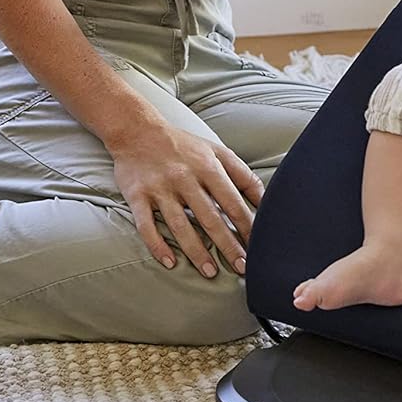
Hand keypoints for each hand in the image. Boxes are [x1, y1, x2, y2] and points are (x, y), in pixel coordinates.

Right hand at [110, 124, 263, 277]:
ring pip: (180, 225)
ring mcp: (160, 188)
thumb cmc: (182, 144)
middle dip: (228, 245)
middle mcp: (185, 178)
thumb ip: (241, 174)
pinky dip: (157, 245)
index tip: (258, 246)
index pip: (232, 202)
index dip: (247, 226)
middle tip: (242, 267)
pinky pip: (146, 225)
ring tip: (210, 272)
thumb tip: (265, 199)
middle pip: (210, 217)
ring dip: (196, 251)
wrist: (136, 129)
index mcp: (207, 167)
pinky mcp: (137, 196)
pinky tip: (170, 262)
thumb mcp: (216, 151)